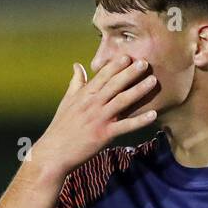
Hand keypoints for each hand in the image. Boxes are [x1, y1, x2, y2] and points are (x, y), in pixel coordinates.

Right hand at [26, 55, 159, 178]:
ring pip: (122, 101)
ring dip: (138, 90)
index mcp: (84, 95)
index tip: (128, 55)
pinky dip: (140, 121)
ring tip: (153, 81)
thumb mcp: (67, 101)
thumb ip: (75, 82)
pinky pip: (125, 126)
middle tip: (145, 62)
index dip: (115, 65)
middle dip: (130, 73)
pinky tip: (153, 114)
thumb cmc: (61, 127)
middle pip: (114, 85)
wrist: (54, 152)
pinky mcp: (104, 134)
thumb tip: (77, 65)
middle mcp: (92, 104)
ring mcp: (99, 118)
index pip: (102, 76)